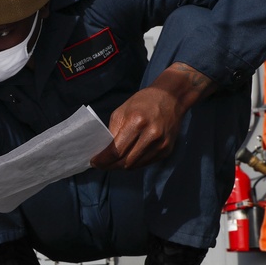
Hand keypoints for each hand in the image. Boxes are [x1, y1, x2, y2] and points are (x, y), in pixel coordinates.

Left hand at [90, 62, 215, 169]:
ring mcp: (161, 144)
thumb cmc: (143, 102)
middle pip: (125, 162)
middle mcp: (151, 135)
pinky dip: (134, 163)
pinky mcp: (167, 150)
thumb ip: (112, 131)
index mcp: (137, 122)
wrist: (171, 98)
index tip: (94, 162)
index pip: (116, 150)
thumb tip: (104, 151)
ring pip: (135, 165)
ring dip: (122, 166)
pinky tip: (128, 157)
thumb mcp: (122, 111)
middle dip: (110, 165)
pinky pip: (146, 163)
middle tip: (101, 164)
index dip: (103, 160)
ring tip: (113, 162)